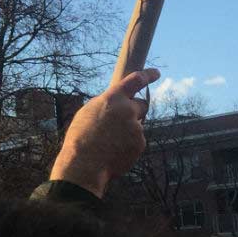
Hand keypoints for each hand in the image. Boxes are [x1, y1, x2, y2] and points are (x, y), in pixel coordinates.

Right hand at [49, 68, 158, 197]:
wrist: (85, 163)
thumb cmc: (81, 137)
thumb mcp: (89, 112)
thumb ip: (107, 104)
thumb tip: (117, 104)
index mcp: (113, 98)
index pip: (136, 80)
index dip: (148, 75)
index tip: (156, 73)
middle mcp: (128, 110)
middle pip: (142, 105)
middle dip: (135, 110)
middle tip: (122, 121)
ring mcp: (136, 127)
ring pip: (136, 126)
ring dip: (127, 132)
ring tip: (108, 142)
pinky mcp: (140, 143)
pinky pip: (136, 141)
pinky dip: (128, 145)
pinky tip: (114, 151)